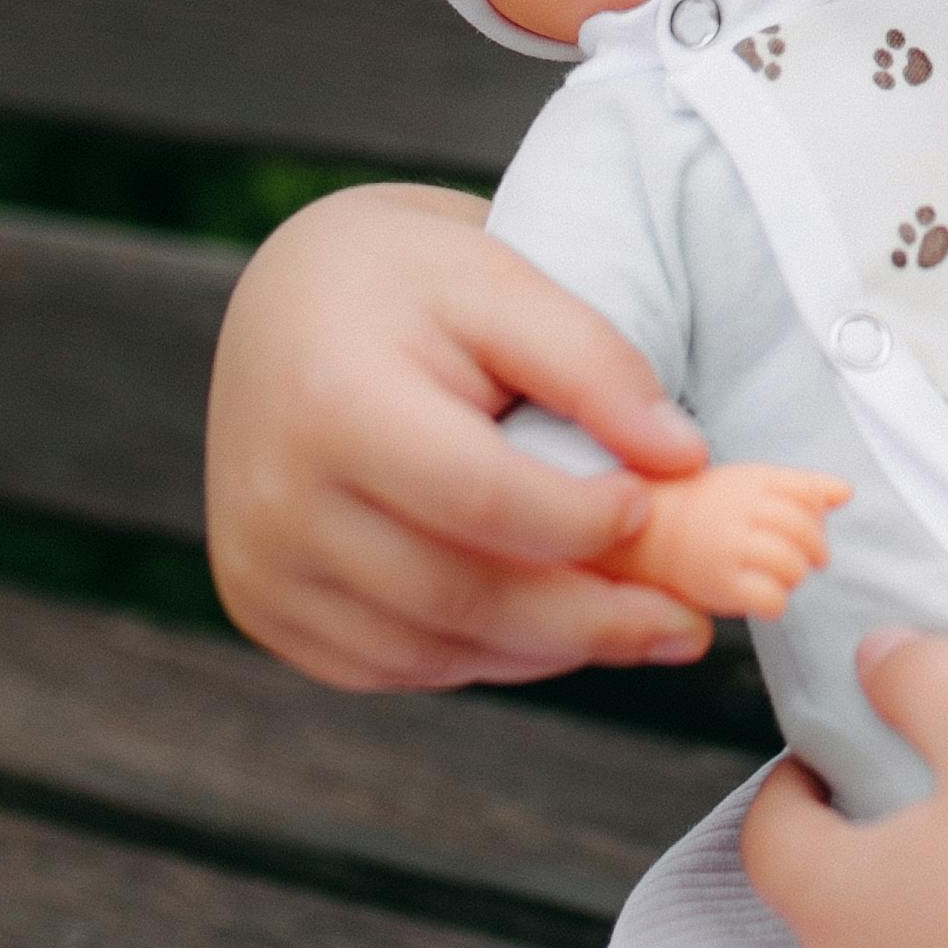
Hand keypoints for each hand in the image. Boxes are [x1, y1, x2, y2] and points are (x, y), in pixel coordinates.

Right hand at [206, 182, 721, 693]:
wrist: (291, 298)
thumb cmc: (412, 282)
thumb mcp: (504, 283)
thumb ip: (595, 366)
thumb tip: (683, 461)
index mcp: (333, 403)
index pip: (481, 500)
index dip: (584, 521)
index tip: (660, 507)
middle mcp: (276, 499)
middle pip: (460, 597)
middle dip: (591, 621)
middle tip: (686, 625)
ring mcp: (260, 565)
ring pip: (431, 652)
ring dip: (545, 652)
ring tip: (636, 627)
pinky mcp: (263, 606)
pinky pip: (392, 665)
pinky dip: (482, 659)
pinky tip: (547, 629)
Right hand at [606, 461, 847, 633]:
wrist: (635, 536)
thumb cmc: (693, 510)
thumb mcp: (747, 482)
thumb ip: (800, 485)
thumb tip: (845, 491)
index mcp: (749, 480)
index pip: (808, 494)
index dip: (816, 515)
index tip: (810, 527)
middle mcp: (739, 509)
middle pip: (806, 530)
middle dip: (814, 550)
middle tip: (805, 560)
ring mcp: (728, 545)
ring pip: (792, 566)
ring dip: (793, 577)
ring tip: (776, 578)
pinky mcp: (718, 583)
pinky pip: (771, 598)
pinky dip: (774, 602)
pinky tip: (760, 597)